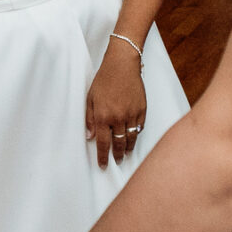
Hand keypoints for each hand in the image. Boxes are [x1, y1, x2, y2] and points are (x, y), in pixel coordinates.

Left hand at [86, 44, 148, 167]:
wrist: (122, 65)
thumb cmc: (104, 80)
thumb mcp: (90, 98)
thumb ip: (89, 119)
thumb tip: (89, 136)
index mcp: (103, 116)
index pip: (102, 143)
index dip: (103, 156)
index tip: (103, 165)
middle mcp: (118, 118)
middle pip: (119, 144)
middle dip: (117, 155)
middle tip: (116, 161)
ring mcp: (131, 115)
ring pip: (131, 139)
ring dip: (128, 148)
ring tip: (125, 154)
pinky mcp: (142, 110)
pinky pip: (140, 128)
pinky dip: (136, 134)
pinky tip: (133, 137)